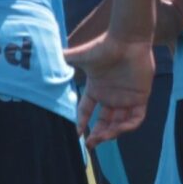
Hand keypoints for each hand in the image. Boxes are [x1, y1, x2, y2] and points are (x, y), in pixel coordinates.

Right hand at [67, 28, 153, 143]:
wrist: (127, 39)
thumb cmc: (104, 46)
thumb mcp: (80, 57)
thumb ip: (63, 60)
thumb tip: (41, 61)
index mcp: (96, 89)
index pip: (87, 111)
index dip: (81, 123)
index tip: (75, 134)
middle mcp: (111, 95)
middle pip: (103, 122)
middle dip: (97, 134)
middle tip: (91, 144)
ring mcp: (126, 97)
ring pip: (119, 123)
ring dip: (111, 133)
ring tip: (101, 138)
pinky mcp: (141, 97)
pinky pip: (136, 118)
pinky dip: (128, 126)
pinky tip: (118, 130)